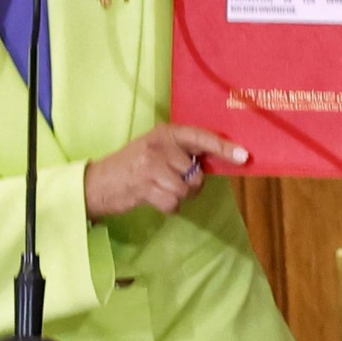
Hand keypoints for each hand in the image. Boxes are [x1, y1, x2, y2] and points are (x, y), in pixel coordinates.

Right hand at [84, 124, 248, 220]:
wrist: (97, 183)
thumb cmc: (132, 166)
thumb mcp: (156, 149)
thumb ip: (182, 152)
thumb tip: (218, 159)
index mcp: (165, 133)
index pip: (201, 137)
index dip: (223, 148)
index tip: (244, 157)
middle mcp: (159, 146)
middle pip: (196, 173)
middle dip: (191, 184)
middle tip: (171, 182)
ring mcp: (151, 166)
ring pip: (186, 190)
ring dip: (178, 197)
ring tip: (159, 190)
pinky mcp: (144, 187)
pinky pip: (173, 203)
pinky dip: (168, 207)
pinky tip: (153, 199)